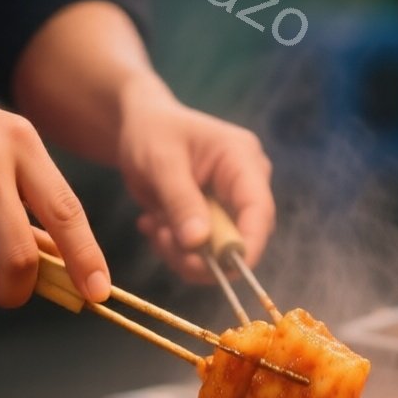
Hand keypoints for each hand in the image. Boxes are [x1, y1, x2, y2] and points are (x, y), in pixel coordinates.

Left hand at [115, 74, 274, 283]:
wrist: (138, 126)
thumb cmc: (151, 131)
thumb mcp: (160, 162)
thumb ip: (180, 201)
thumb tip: (198, 243)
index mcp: (243, 159)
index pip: (259, 210)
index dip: (248, 245)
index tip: (221, 271)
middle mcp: (245, 183)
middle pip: (240, 237)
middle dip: (202, 251)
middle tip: (162, 240)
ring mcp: (230, 202)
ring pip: (218, 251)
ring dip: (181, 251)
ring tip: (152, 225)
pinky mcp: (212, 218)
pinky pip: (201, 250)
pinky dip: (175, 247)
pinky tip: (152, 223)